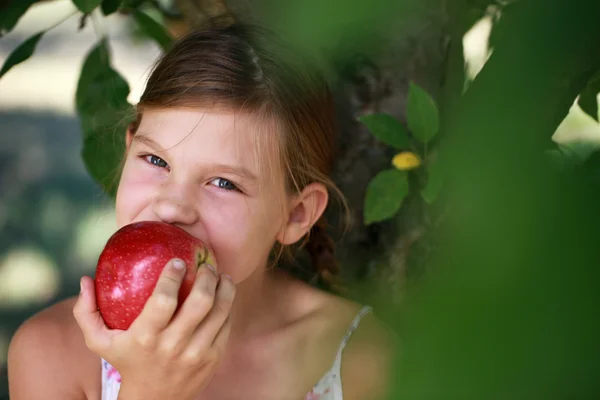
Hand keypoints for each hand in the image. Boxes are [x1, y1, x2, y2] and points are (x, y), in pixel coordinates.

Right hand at [73, 259, 234, 399]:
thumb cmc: (127, 362)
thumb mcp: (100, 343)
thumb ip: (86, 312)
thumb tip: (84, 279)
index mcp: (145, 337)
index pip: (163, 300)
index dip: (172, 276)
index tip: (177, 261)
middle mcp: (173, 345)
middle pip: (199, 301)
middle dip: (206, 276)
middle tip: (206, 265)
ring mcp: (196, 353)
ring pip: (219, 311)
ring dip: (224, 287)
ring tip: (221, 275)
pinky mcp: (213, 358)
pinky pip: (226, 324)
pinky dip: (227, 306)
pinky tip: (224, 294)